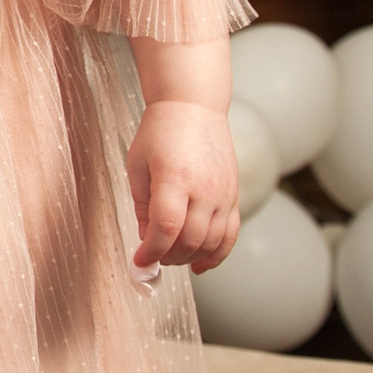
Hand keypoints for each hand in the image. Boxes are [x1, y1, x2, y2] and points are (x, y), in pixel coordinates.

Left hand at [125, 99, 239, 270]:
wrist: (194, 106)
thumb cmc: (160, 132)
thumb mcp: (139, 165)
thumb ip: (143, 206)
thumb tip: (147, 238)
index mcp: (175, 177)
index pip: (166, 227)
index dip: (151, 251)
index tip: (139, 261)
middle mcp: (204, 188)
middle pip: (190, 240)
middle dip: (167, 257)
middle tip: (152, 257)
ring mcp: (223, 193)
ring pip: (211, 242)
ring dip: (189, 258)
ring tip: (171, 257)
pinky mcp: (233, 195)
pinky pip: (230, 234)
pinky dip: (217, 254)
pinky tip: (200, 265)